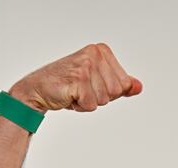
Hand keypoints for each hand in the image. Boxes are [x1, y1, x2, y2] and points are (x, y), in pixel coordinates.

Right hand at [8, 43, 142, 112]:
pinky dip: (80, 107)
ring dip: (89, 103)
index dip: (108, 92)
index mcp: (102, 51)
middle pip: (116, 92)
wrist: (38, 89)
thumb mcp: (98, 82)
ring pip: (104, 100)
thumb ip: (121, 84)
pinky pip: (91, 105)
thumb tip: (139, 87)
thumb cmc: (69, 85)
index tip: (91, 85)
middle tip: (81, 90)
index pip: (124, 84)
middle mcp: (95, 54)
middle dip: (100, 98)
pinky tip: (69, 96)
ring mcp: (86, 66)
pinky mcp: (78, 79)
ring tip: (75, 92)